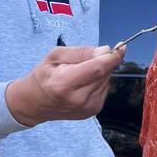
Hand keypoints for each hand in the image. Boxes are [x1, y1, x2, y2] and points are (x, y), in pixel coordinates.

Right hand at [6, 44, 124, 125]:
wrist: (35, 104)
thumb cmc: (43, 77)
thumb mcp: (54, 55)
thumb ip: (81, 52)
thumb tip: (105, 51)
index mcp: (65, 84)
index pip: (98, 68)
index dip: (113, 57)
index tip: (121, 46)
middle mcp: (79, 99)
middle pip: (105, 73)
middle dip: (102, 61)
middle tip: (85, 60)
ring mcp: (88, 108)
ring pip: (107, 80)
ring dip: (99, 72)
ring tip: (79, 74)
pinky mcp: (93, 110)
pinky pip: (104, 88)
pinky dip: (97, 81)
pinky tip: (82, 83)